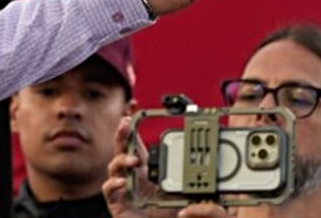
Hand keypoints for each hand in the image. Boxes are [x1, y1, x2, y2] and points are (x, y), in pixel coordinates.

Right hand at [103, 117, 232, 217]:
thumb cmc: (169, 215)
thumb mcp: (183, 195)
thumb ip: (193, 182)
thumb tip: (211, 172)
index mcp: (145, 171)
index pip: (136, 145)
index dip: (132, 129)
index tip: (132, 113)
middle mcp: (132, 177)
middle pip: (122, 149)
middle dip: (121, 134)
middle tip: (125, 123)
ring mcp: (123, 189)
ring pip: (113, 166)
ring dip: (122, 160)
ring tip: (133, 160)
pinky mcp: (117, 204)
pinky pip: (109, 190)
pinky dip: (114, 183)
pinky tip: (123, 181)